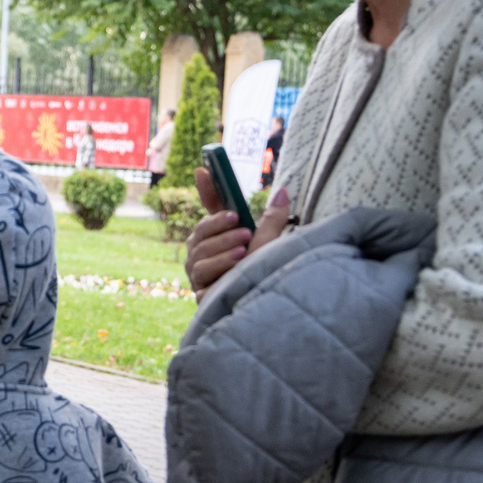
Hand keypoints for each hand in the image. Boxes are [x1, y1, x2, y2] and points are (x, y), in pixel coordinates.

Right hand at [185, 169, 289, 292]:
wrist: (265, 314)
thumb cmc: (266, 279)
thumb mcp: (271, 246)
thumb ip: (272, 220)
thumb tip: (283, 190)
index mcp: (223, 236)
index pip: (211, 209)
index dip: (206, 189)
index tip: (203, 168)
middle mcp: (206, 252)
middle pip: (201, 230)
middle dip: (219, 225)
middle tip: (239, 220)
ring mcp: (199, 271)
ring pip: (200, 250)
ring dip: (223, 247)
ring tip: (244, 248)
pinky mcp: (199, 290)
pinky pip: (202, 271)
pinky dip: (220, 265)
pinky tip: (237, 263)